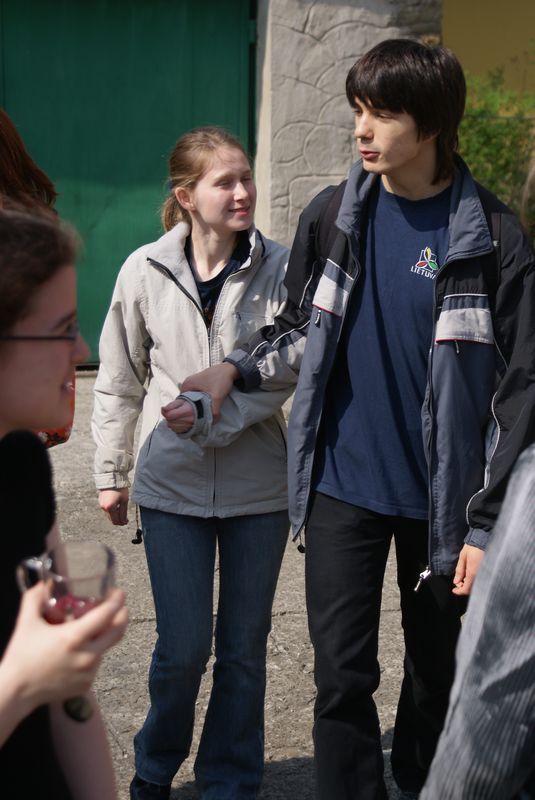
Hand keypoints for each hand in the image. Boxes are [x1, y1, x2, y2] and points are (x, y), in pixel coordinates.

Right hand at [1, 583, 127, 711]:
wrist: (16, 691)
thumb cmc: (21, 656)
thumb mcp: (26, 623)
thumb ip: (34, 598)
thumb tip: (44, 584)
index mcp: (74, 637)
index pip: (107, 615)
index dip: (117, 601)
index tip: (119, 593)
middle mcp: (87, 656)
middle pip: (117, 632)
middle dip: (122, 616)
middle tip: (119, 607)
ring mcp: (88, 672)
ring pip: (105, 648)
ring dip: (101, 637)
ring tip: (87, 632)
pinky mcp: (86, 685)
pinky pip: (95, 664)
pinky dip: (91, 655)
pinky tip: (76, 653)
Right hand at [98, 488, 128, 525]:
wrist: (112, 477)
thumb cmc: (120, 489)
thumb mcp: (124, 501)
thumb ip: (123, 512)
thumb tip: (123, 521)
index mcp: (109, 508)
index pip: (115, 521)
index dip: (122, 523)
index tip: (127, 521)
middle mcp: (103, 507)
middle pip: (111, 518)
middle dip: (118, 519)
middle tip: (125, 518)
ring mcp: (101, 504)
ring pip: (109, 514)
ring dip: (115, 514)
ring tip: (122, 509)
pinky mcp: (100, 500)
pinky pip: (106, 508)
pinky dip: (112, 509)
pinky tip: (117, 505)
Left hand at [161, 398, 193, 433]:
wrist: (200, 410)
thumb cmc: (189, 404)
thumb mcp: (180, 401)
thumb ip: (170, 405)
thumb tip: (162, 409)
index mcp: (187, 410)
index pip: (170, 415)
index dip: (165, 412)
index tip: (165, 408)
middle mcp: (189, 420)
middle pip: (170, 421)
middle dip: (168, 416)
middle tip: (171, 411)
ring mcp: (188, 426)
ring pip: (171, 426)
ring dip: (170, 421)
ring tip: (174, 416)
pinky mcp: (187, 430)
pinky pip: (175, 430)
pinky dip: (173, 426)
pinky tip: (177, 421)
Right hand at [181, 363, 238, 420]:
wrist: (230, 369)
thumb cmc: (221, 378)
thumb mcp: (217, 397)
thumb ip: (214, 411)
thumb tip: (212, 422)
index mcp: (187, 385)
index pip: (180, 403)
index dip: (186, 412)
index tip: (192, 419)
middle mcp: (187, 383)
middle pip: (186, 401)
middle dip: (192, 409)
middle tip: (200, 417)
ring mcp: (193, 382)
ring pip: (192, 399)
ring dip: (197, 405)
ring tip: (204, 412)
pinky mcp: (199, 383)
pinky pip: (196, 395)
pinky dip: (200, 400)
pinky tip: (206, 405)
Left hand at [452, 543, 484, 595]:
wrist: (484, 540)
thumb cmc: (473, 547)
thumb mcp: (463, 557)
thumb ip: (459, 570)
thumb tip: (456, 582)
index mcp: (473, 573)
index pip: (466, 589)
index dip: (459, 592)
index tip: (454, 590)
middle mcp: (481, 576)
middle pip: (472, 589)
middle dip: (463, 588)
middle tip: (458, 581)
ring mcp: (485, 574)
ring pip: (476, 585)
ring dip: (469, 584)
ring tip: (463, 577)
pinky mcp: (488, 572)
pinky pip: (480, 580)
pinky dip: (474, 580)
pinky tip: (470, 575)